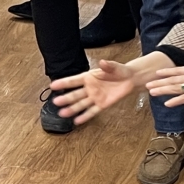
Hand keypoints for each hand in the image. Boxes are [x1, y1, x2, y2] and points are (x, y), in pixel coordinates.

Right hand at [47, 55, 168, 124]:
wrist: (130, 79)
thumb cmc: (120, 71)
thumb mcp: (115, 67)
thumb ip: (108, 66)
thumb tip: (102, 62)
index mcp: (89, 77)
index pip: (74, 80)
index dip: (64, 83)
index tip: (53, 85)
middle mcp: (89, 88)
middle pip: (75, 94)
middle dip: (66, 98)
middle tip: (55, 102)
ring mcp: (95, 97)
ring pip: (81, 104)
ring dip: (72, 109)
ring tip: (62, 114)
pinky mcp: (102, 105)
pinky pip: (92, 111)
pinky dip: (85, 116)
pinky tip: (77, 121)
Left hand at [145, 61, 183, 105]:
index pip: (179, 71)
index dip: (167, 72)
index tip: (157, 73)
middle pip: (173, 80)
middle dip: (159, 82)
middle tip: (147, 84)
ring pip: (175, 88)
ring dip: (162, 90)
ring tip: (152, 92)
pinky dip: (175, 101)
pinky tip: (166, 104)